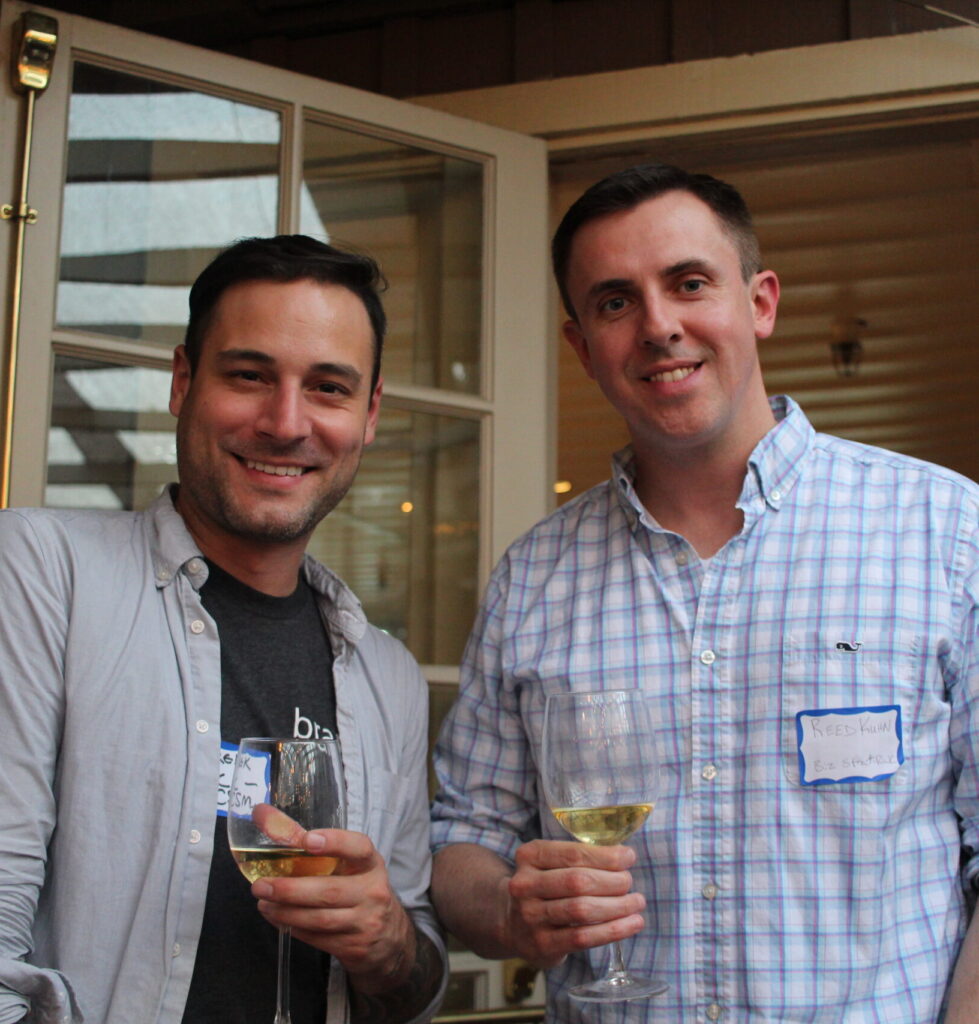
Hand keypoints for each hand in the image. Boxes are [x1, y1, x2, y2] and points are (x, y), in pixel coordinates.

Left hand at [251, 828, 414, 993]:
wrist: (389, 937)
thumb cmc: (357, 888)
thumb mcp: (344, 863)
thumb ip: (303, 839)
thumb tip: (262, 814)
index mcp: (370, 863)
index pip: (358, 848)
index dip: (334, 842)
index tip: (308, 839)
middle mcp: (372, 891)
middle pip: (329, 890)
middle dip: (291, 889)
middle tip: (260, 886)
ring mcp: (366, 922)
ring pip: (320, 919)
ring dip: (286, 912)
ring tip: (263, 904)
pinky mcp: (355, 947)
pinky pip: (319, 939)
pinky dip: (294, 929)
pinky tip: (279, 919)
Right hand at [504, 838, 644, 968]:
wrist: (512, 923)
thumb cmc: (544, 886)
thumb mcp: (550, 863)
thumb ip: (580, 857)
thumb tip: (624, 856)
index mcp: (529, 856)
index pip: (573, 854)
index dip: (606, 856)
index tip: (629, 857)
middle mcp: (525, 885)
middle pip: (578, 881)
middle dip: (612, 881)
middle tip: (629, 882)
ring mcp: (531, 917)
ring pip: (582, 910)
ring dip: (617, 906)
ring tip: (637, 902)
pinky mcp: (543, 944)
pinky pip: (583, 937)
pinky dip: (613, 930)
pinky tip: (632, 924)